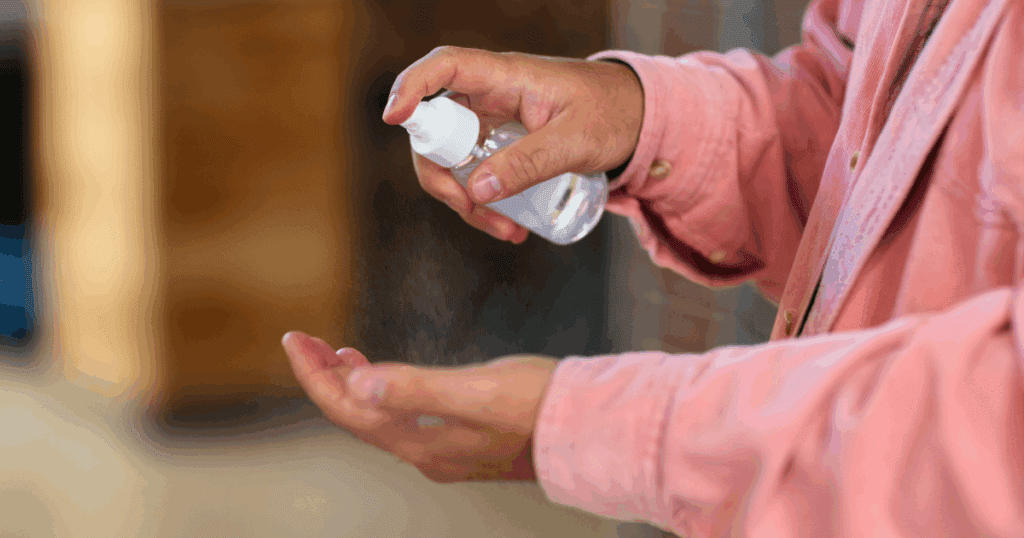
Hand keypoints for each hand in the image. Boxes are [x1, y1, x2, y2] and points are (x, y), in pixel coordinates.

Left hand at [282, 330, 558, 482]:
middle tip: (303, 341)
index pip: (349, 408)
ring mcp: (446, 450)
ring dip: (353, 385)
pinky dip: (385, 391)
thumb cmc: (541, 404)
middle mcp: (428, 453)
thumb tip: (359, 384)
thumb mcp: (477, 390)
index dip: (315, 374)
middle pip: (357, 415)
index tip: (294, 338)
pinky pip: (405, 418)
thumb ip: (417, 389)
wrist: (592, 428)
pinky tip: (389, 375)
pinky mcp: (465, 439)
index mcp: (423, 442)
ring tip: (335, 354)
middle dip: (326, 377)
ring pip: (380, 417)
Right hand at [382, 46, 643, 242]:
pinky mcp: (500, 145)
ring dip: (466, 200)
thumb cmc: (612, 115)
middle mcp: (490, 95)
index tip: (394, 118)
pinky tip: (512, 225)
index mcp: (507, 76)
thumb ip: (530, 162)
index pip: (446, 67)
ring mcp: (492, 121)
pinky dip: (483, 202)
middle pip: (436, 127)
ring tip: (508, 230)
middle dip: (442, 175)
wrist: (638, 120)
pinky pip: (474, 173)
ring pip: (452, 159)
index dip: (412, 87)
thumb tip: (477, 189)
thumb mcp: (576, 141)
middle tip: (470, 209)